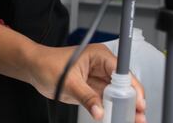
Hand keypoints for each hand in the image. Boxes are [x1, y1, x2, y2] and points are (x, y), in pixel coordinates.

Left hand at [28, 43, 145, 122]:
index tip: (138, 102)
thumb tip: (100, 111)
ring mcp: (98, 79)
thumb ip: (85, 97)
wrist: (33, 68)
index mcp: (99, 56)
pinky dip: (112, 110)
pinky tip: (117, 118)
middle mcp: (102, 67)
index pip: (122, 72)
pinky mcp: (93, 90)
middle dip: (132, 101)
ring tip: (132, 120)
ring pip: (117, 95)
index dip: (132, 88)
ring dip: (124, 108)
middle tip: (139, 116)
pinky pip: (106, 101)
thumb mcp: (68, 81)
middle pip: (124, 85)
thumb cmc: (46, 64)